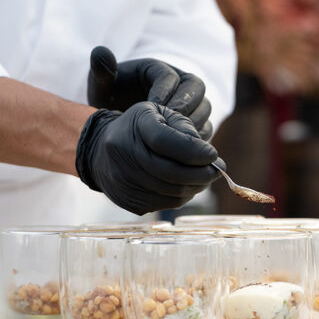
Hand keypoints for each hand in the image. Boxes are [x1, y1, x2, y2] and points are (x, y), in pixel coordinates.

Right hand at [75, 102, 224, 214]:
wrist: (100, 150)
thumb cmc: (139, 128)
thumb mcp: (160, 114)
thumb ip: (184, 129)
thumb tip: (210, 157)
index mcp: (135, 126)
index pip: (165, 141)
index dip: (193, 150)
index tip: (213, 154)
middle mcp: (124, 154)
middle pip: (170, 172)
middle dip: (201, 174)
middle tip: (218, 170)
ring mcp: (123, 181)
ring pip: (170, 192)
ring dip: (195, 187)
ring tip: (205, 178)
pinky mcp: (128, 201)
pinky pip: (163, 204)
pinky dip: (181, 196)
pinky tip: (188, 186)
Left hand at [87, 46, 212, 138]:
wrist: (118, 119)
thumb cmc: (111, 99)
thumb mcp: (102, 86)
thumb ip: (101, 72)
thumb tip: (99, 52)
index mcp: (158, 69)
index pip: (171, 76)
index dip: (164, 93)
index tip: (151, 110)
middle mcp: (180, 82)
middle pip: (196, 88)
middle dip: (186, 108)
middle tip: (170, 127)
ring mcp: (191, 102)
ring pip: (205, 108)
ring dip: (193, 124)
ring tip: (176, 141)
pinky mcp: (196, 121)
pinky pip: (205, 128)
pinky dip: (196, 139)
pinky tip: (181, 153)